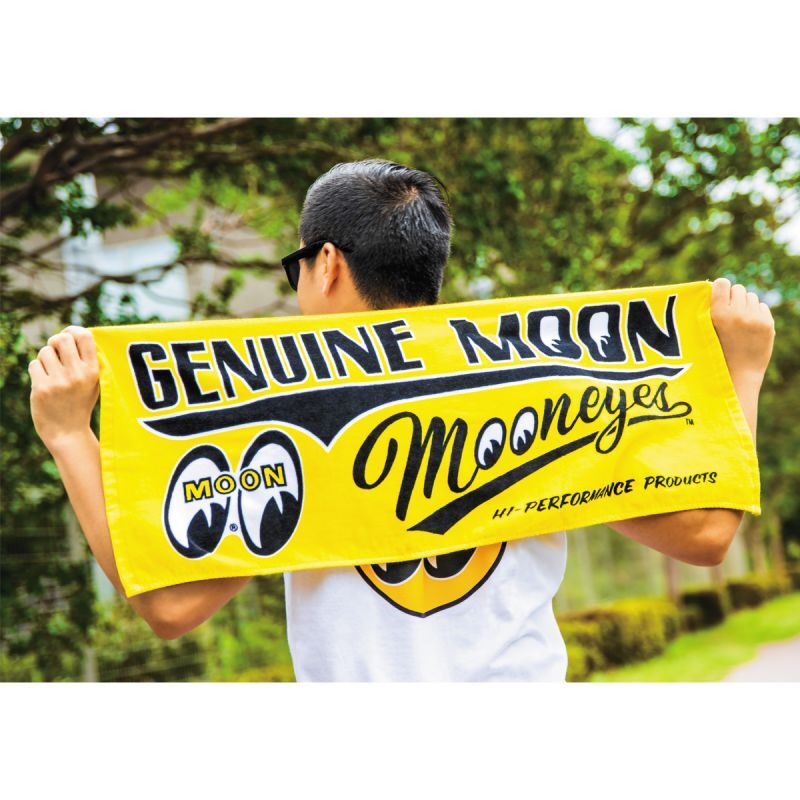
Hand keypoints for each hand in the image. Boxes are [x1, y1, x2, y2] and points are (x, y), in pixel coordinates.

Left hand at [29, 325, 99, 451]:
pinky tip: (44, 381)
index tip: (69, 335)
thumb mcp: (93, 382)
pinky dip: (37, 370)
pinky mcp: (41, 388)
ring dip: (45, 358)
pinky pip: (34, 364)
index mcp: (93, 371)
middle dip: (56, 342)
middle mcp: (77, 374)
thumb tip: (74, 333)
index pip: (84, 336)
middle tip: (56, 352)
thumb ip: (87, 360)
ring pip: (45, 351)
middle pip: (61, 338)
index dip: (73, 330)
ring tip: (51, 371)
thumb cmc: (80, 402)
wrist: (67, 431)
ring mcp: (58, 382)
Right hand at [710, 277, 774, 385]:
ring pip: (751, 296)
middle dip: (733, 297)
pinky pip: (762, 307)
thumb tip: (716, 287)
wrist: (738, 374)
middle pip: (738, 288)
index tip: (718, 295)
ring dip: (745, 304)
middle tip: (729, 311)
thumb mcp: (706, 331)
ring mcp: (755, 319)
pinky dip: (756, 313)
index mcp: (718, 315)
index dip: (720, 288)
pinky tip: (749, 327)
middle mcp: (738, 314)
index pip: (722, 283)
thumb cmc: (716, 352)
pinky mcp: (768, 324)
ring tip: (739, 320)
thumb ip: (711, 310)